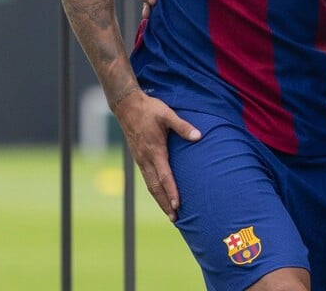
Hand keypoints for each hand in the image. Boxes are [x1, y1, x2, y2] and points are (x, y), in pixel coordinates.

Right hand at [111, 88, 200, 220]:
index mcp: (154, 150)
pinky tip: (160, 193)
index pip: (164, 176)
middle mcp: (145, 158)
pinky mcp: (139, 157)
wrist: (127, 105)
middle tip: (174, 218)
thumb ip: (183, 126)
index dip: (171, 192)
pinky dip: (154, 189)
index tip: (177, 205)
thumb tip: (199, 136)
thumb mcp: (167, 114)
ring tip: (169, 212)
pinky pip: (147, 177)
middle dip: (164, 203)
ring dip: (159, 199)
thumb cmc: (149, 109)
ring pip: (150, 184)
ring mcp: (140, 159)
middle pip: (155, 187)